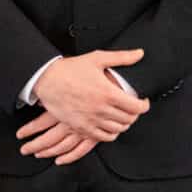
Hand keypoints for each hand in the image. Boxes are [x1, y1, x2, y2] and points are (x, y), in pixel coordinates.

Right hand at [19, 49, 148, 156]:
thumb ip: (121, 57)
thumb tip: (139, 54)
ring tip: (122, 116)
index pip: (137, 108)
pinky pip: (103, 137)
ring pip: (118, 130)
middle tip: (132, 108)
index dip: (144, 105)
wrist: (46, 80)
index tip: (143, 101)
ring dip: (124, 124)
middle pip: (129, 119)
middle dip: (135, 114)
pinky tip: (110, 126)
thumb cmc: (70, 70)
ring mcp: (91, 120)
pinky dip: (111, 133)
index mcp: (108, 94)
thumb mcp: (97, 59)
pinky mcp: (81, 127)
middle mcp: (101, 109)